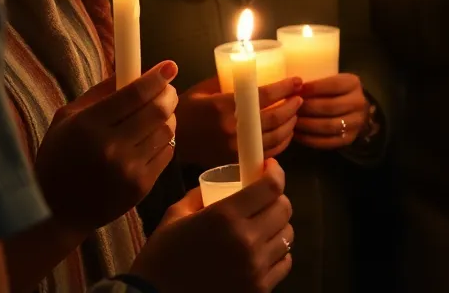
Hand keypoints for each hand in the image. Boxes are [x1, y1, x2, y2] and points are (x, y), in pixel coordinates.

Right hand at [35, 61, 178, 232]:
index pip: (136, 93)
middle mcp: (111, 147)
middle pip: (159, 109)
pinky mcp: (142, 187)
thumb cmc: (59, 158)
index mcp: (89, 126)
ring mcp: (129, 169)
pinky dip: (164, 141)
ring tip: (156, 115)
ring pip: (167, 130)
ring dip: (168, 117)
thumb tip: (133, 71)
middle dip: (168, 94)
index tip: (169, 67)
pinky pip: (168, 153)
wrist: (57, 212)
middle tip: (166, 90)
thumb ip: (100, 93)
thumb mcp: (66, 119)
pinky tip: (150, 140)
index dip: (157, 77)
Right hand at [130, 159, 293, 292]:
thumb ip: (201, 195)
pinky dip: (277, 253)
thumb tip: (222, 183)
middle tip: (262, 199)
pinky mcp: (259, 289)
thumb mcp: (175, 216)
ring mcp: (256, 267)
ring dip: (277, 226)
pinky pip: (284, 262)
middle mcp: (247, 239)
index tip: (269, 167)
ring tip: (261, 226)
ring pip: (287, 235)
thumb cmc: (161, 257)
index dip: (275, 172)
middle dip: (276, 198)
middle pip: (284, 208)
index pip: (271, 186)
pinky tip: (261, 251)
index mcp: (225, 216)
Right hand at [175, 76, 303, 167]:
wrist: (172, 140)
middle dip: (293, 106)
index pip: (263, 95)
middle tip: (300, 97)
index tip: (297, 80)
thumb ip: (230, 81)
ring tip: (296, 113)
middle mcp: (231, 127)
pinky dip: (283, 142)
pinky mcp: (235, 161)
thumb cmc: (188, 109)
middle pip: (274, 117)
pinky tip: (287, 132)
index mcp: (223, 105)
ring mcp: (234, 147)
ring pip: (274, 137)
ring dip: (291, 124)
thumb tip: (257, 71)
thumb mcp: (206, 88)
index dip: (284, 87)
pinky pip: (267, 152)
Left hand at [295, 74, 367, 149]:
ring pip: (328, 126)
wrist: (355, 110)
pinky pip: (327, 141)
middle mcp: (358, 103)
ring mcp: (355, 123)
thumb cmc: (334, 92)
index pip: (333, 85)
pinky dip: (309, 139)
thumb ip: (315, 85)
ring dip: (306, 125)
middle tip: (289, 108)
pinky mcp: (349, 139)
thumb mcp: (331, 81)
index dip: (313, 88)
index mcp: (353, 84)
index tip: (295, 90)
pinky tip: (297, 134)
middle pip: (330, 106)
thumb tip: (290, 90)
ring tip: (291, 122)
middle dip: (306, 108)